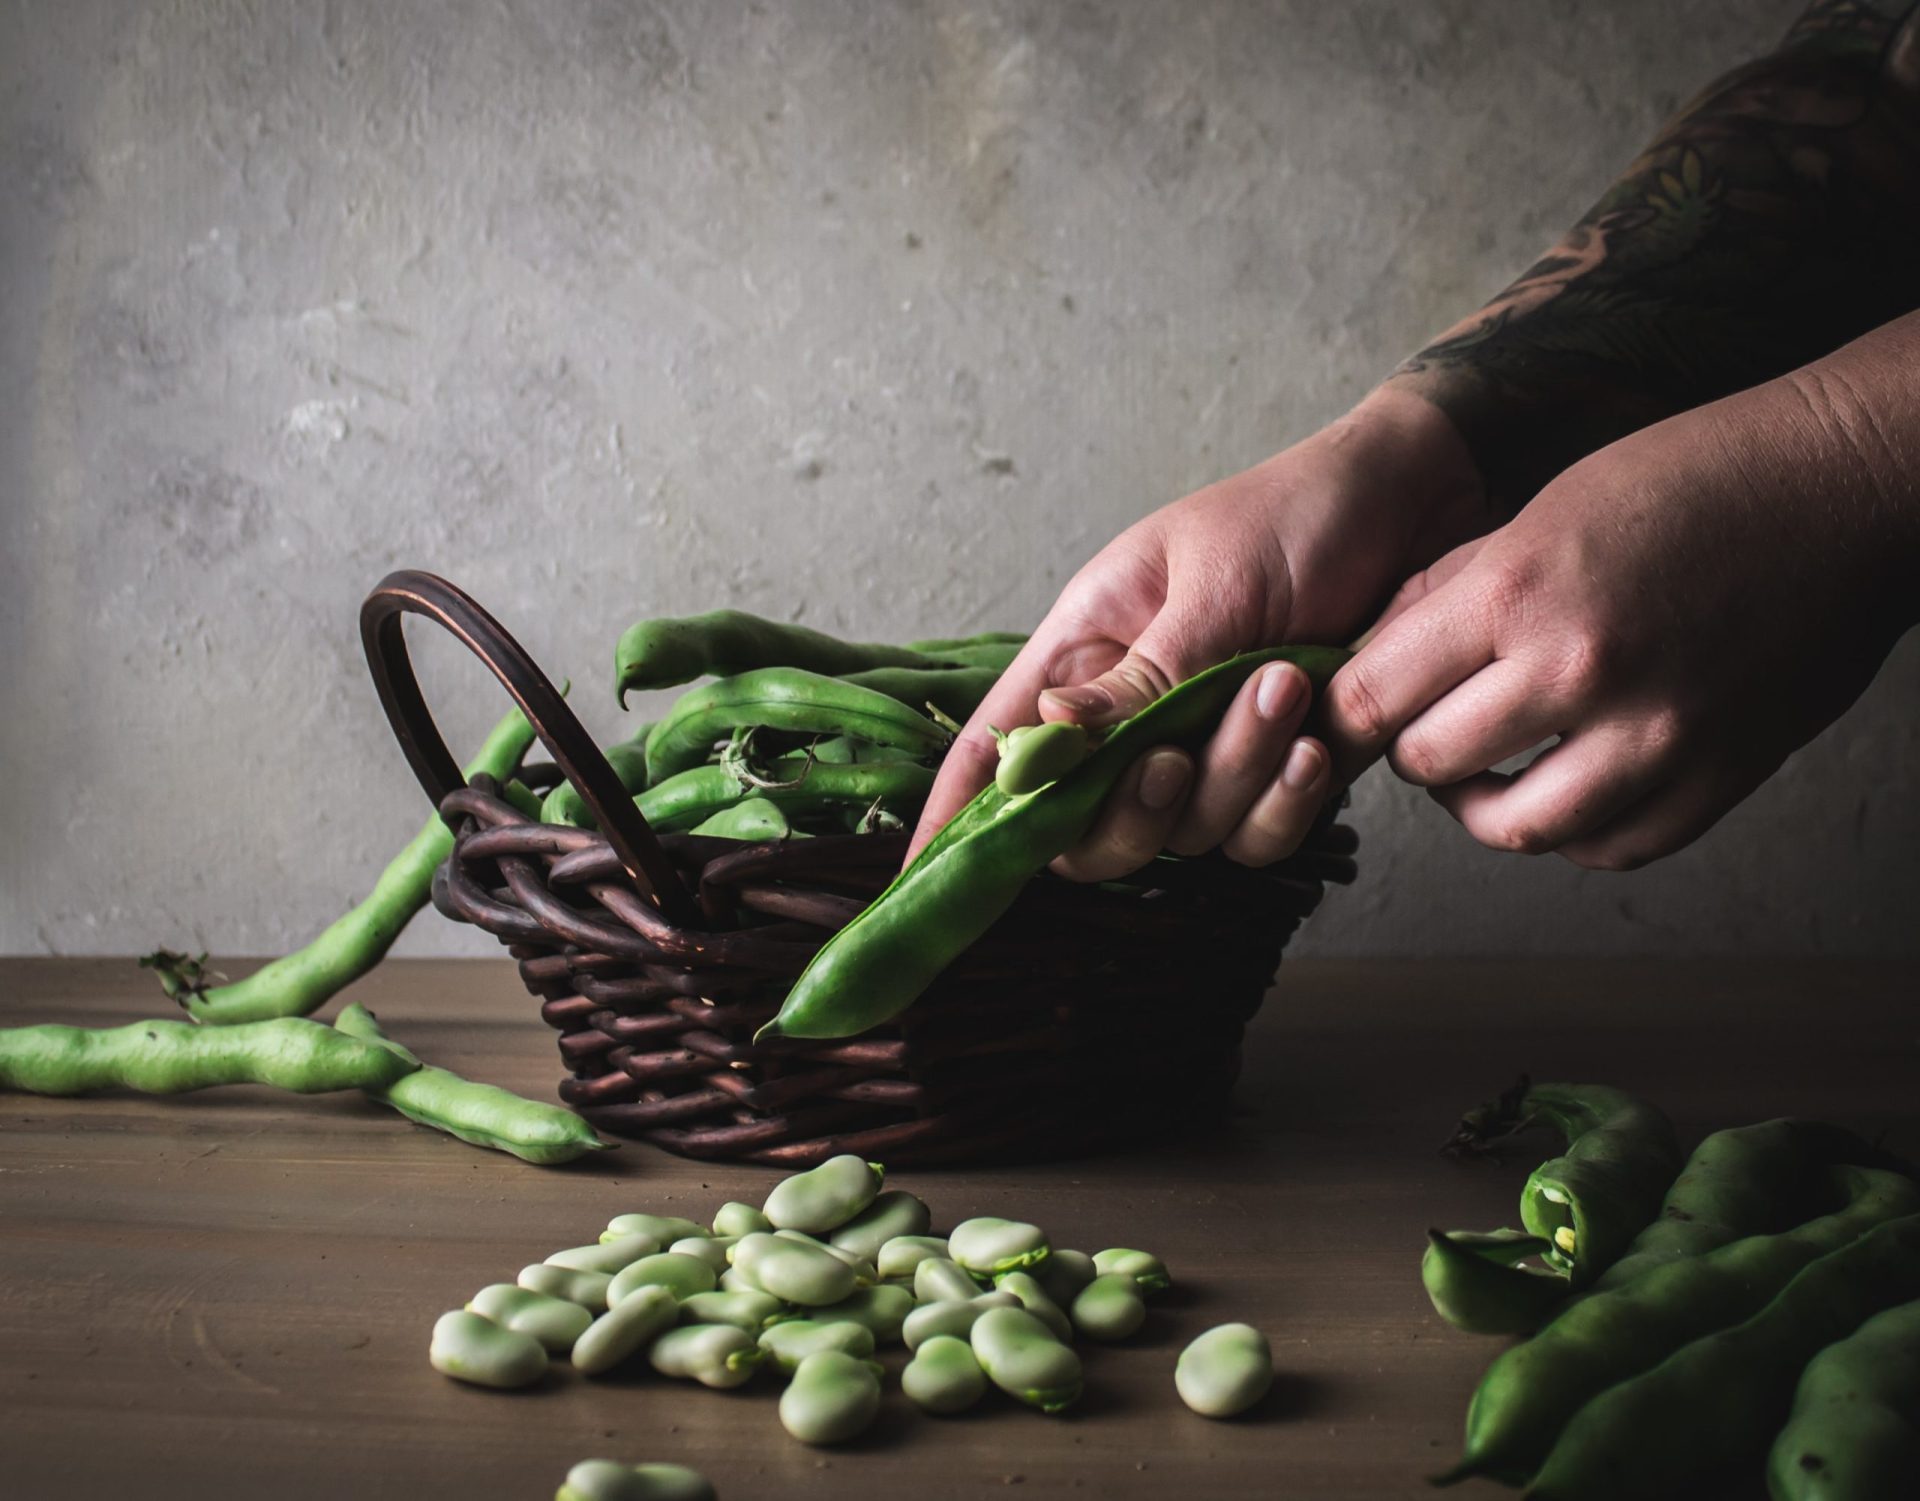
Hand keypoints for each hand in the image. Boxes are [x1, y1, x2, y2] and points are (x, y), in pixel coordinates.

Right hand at [908, 387, 1485, 875]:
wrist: (1421, 505)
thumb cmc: (1299, 514)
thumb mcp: (1210, 584)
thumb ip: (1138, 677)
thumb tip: (1042, 742)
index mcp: (1087, 648)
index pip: (993, 744)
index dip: (954, 812)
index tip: (919, 879)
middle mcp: (1132, 710)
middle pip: (1082, 825)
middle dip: (1127, 811)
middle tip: (1173, 759)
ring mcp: (1203, 747)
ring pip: (1181, 833)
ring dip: (1233, 776)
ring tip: (1284, 686)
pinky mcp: (1273, 772)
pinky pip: (1257, 837)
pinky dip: (1284, 804)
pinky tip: (1316, 744)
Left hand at [1324, 339, 1919, 869]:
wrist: (1844, 489)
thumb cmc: (1686, 481)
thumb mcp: (1541, 508)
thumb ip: (1451, 594)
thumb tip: (1369, 660)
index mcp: (1518, 592)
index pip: (1375, 695)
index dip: (1346, 709)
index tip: (1350, 710)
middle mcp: (1580, 670)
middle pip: (1430, 763)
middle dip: (1411, 748)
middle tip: (1424, 726)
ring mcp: (1654, 735)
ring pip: (1514, 827)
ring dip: (1482, 804)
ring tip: (1485, 770)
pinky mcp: (1716, 776)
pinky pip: (1607, 847)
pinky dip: (1571, 830)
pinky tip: (1565, 786)